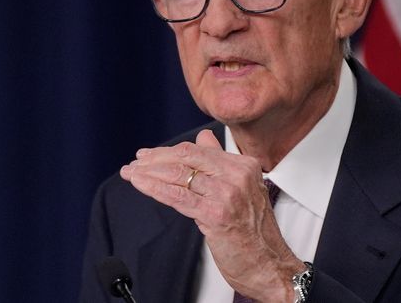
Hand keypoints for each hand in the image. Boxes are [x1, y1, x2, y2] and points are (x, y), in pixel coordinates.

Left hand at [120, 129, 304, 301]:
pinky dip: (154, 188)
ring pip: (179, 175)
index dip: (169, 151)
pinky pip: (178, 196)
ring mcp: (227, 194)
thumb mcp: (242, 189)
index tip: (150, 155)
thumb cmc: (255, 232)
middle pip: (187, 157)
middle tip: (136, 163)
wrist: (269, 263)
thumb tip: (204, 137)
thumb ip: (221, 162)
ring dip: (149, 173)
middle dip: (155, 158)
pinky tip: (140, 184)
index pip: (198, 149)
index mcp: (245, 166)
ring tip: (131, 173)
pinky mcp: (215, 214)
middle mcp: (238, 175)